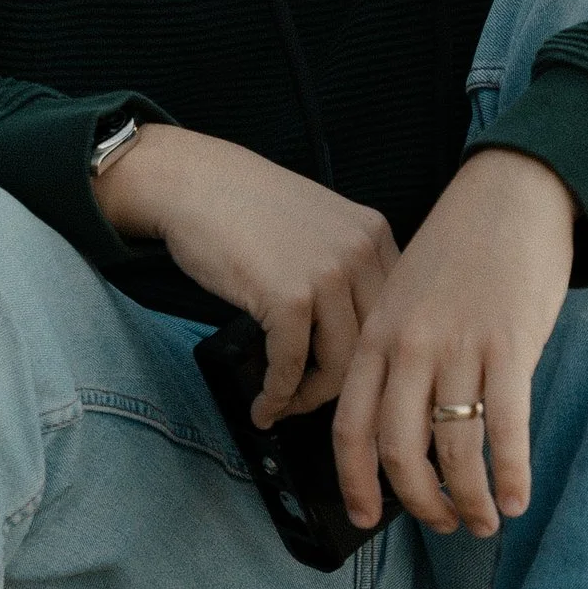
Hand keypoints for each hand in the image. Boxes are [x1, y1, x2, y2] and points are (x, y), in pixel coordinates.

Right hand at [92, 124, 395, 418]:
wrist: (193, 183)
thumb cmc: (243, 206)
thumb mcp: (317, 225)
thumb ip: (344, 268)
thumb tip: (350, 339)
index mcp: (373, 234)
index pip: (394, 316)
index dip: (370, 358)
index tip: (346, 381)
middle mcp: (360, 252)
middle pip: (372, 345)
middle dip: (338, 386)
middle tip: (307, 402)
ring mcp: (328, 273)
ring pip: (339, 364)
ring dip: (306, 398)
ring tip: (282, 405)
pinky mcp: (289, 296)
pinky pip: (292, 364)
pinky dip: (276, 394)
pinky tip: (262, 404)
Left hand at [331, 151, 576, 540]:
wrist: (509, 195)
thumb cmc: (459, 250)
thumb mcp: (405, 297)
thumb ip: (396, 355)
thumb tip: (402, 426)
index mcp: (376, 335)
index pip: (350, 427)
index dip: (356, 482)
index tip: (364, 517)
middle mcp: (409, 346)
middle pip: (399, 449)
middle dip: (418, 501)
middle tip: (438, 524)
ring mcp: (458, 347)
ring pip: (453, 448)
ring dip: (467, 499)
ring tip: (481, 521)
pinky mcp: (509, 346)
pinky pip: (505, 428)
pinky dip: (509, 473)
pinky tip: (515, 498)